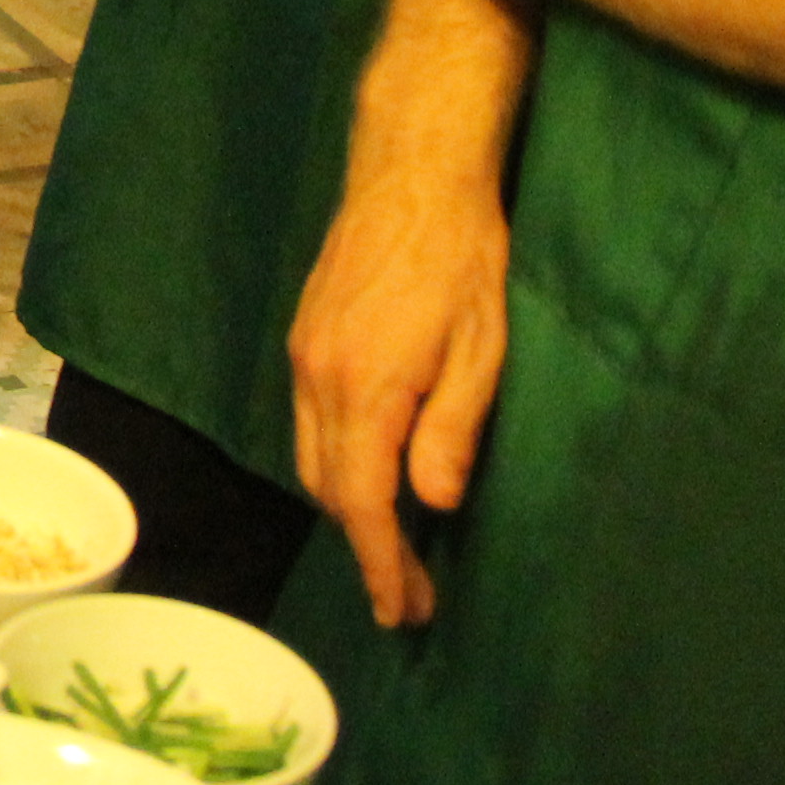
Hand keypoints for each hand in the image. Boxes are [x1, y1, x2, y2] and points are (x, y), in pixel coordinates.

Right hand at [288, 161, 510, 627]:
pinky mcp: (303, 338)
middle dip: (366, 548)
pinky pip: (306, 423)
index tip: (402, 610)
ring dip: (348, 509)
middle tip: (410, 594)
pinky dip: (335, 465)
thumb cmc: (463, 259)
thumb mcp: (482, 349)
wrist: (411, 173)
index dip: (381, 563)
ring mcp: (302, 356)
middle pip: (329, 489)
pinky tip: (369, 473)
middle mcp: (317, 378)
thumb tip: (433, 503)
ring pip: (310, 459)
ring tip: (392, 547)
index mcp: (364, 386)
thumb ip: (452, 430)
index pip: (364, 500)